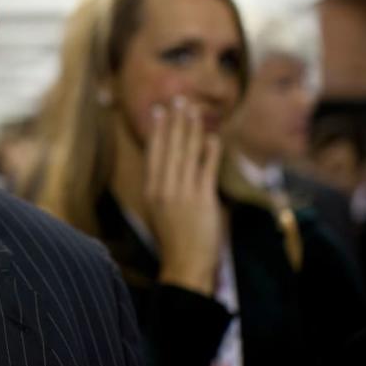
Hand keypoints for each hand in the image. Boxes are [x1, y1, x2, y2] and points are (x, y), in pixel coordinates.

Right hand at [144, 97, 223, 295]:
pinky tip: (213, 137)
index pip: (154, 153)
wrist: (184, 265)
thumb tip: (169, 164)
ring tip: (195, 110)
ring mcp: (182, 193)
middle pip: (170, 148)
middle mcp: (164, 188)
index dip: (158, 130)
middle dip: (176, 122)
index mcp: (151, 190)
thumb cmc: (173, 240)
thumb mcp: (159, 211)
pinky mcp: (202, 199)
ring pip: (187, 153)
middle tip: (180, 100)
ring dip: (192, 130)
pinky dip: (210, 152)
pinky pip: (207, 169)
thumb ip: (164, 187)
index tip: (161, 111)